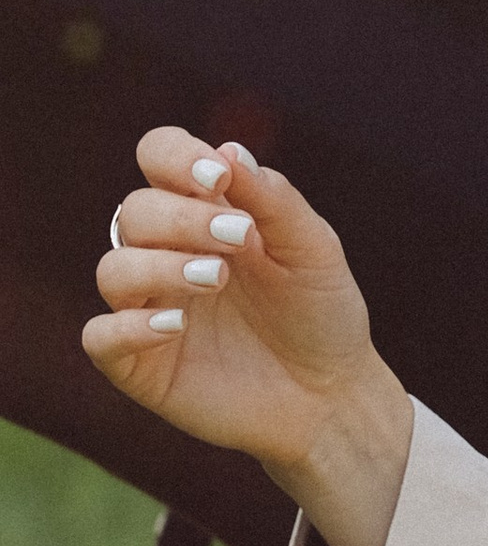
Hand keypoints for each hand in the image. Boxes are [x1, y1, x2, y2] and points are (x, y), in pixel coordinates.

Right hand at [84, 131, 413, 545]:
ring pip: (114, 268)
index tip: (216, 176)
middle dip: (182, 217)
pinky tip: (174, 324)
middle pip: (135, 211)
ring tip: (216, 278)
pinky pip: (100, 336)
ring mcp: (147, 306)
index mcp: (204, 211)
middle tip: (239, 238)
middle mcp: (166, 252)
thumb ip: (273, 200)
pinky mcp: (139, 363)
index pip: (159, 157)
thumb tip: (228, 149)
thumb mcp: (313, 250)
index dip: (174, 156)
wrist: (331, 396)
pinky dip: (127, 325)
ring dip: (159, 265)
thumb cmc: (320, 312)